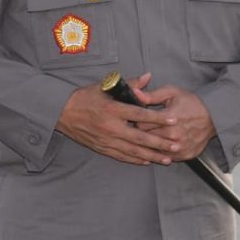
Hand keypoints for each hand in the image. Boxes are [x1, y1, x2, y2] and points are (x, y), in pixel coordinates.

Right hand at [55, 73, 178, 165]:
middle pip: (140, 137)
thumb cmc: (84, 98)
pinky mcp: (102, 148)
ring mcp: (107, 140)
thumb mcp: (104, 87)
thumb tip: (148, 77)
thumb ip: (129, 84)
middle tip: (177, 144)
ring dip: (152, 155)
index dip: (158, 117)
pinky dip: (136, 160)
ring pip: (134, 150)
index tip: (173, 120)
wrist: (61, 113)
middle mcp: (111, 126)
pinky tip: (148, 161)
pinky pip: (122, 156)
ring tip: (168, 158)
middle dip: (160, 142)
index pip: (140, 114)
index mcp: (112, 109)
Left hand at [135, 84, 215, 161]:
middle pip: (146, 138)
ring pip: (155, 150)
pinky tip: (161, 145)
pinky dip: (162, 152)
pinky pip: (166, 157)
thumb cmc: (191, 103)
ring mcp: (180, 147)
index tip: (136, 119)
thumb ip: (152, 95)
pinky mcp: (185, 155)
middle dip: (142, 133)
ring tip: (150, 136)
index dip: (137, 121)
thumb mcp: (172, 93)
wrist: (213, 117)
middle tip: (143, 128)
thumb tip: (135, 94)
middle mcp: (174, 135)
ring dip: (151, 144)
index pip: (141, 125)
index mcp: (169, 118)